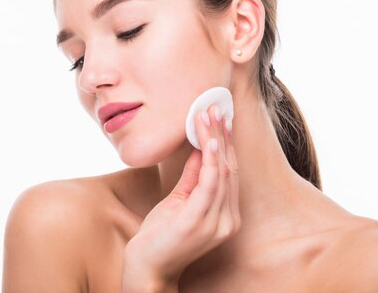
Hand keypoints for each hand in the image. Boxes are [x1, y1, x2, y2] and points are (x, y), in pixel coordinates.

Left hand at [122, 104, 240, 286]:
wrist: (146, 270)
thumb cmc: (161, 237)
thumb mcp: (179, 200)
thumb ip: (193, 177)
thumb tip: (201, 149)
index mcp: (226, 215)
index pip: (231, 172)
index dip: (227, 143)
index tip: (221, 117)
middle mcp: (228, 220)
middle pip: (230, 168)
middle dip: (223, 135)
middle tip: (217, 107)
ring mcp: (216, 223)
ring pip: (222, 172)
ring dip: (216, 140)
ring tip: (209, 115)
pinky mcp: (198, 222)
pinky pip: (210, 185)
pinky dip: (211, 161)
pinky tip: (208, 141)